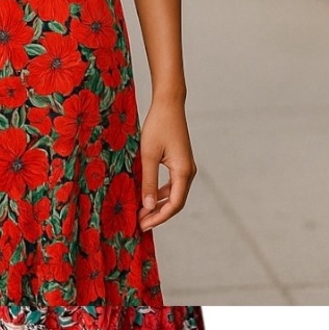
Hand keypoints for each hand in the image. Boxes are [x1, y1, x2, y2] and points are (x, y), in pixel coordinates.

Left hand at [138, 98, 196, 230]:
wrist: (168, 104)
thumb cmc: (157, 126)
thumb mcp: (148, 154)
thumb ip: (148, 181)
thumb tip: (147, 206)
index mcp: (183, 171)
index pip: (174, 204)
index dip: (159, 217)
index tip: (143, 225)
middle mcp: (188, 171)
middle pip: (175, 201)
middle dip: (158, 213)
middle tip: (140, 222)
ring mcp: (186, 166)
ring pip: (174, 193)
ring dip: (159, 203)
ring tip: (142, 211)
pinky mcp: (180, 161)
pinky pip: (173, 183)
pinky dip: (161, 192)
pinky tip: (148, 194)